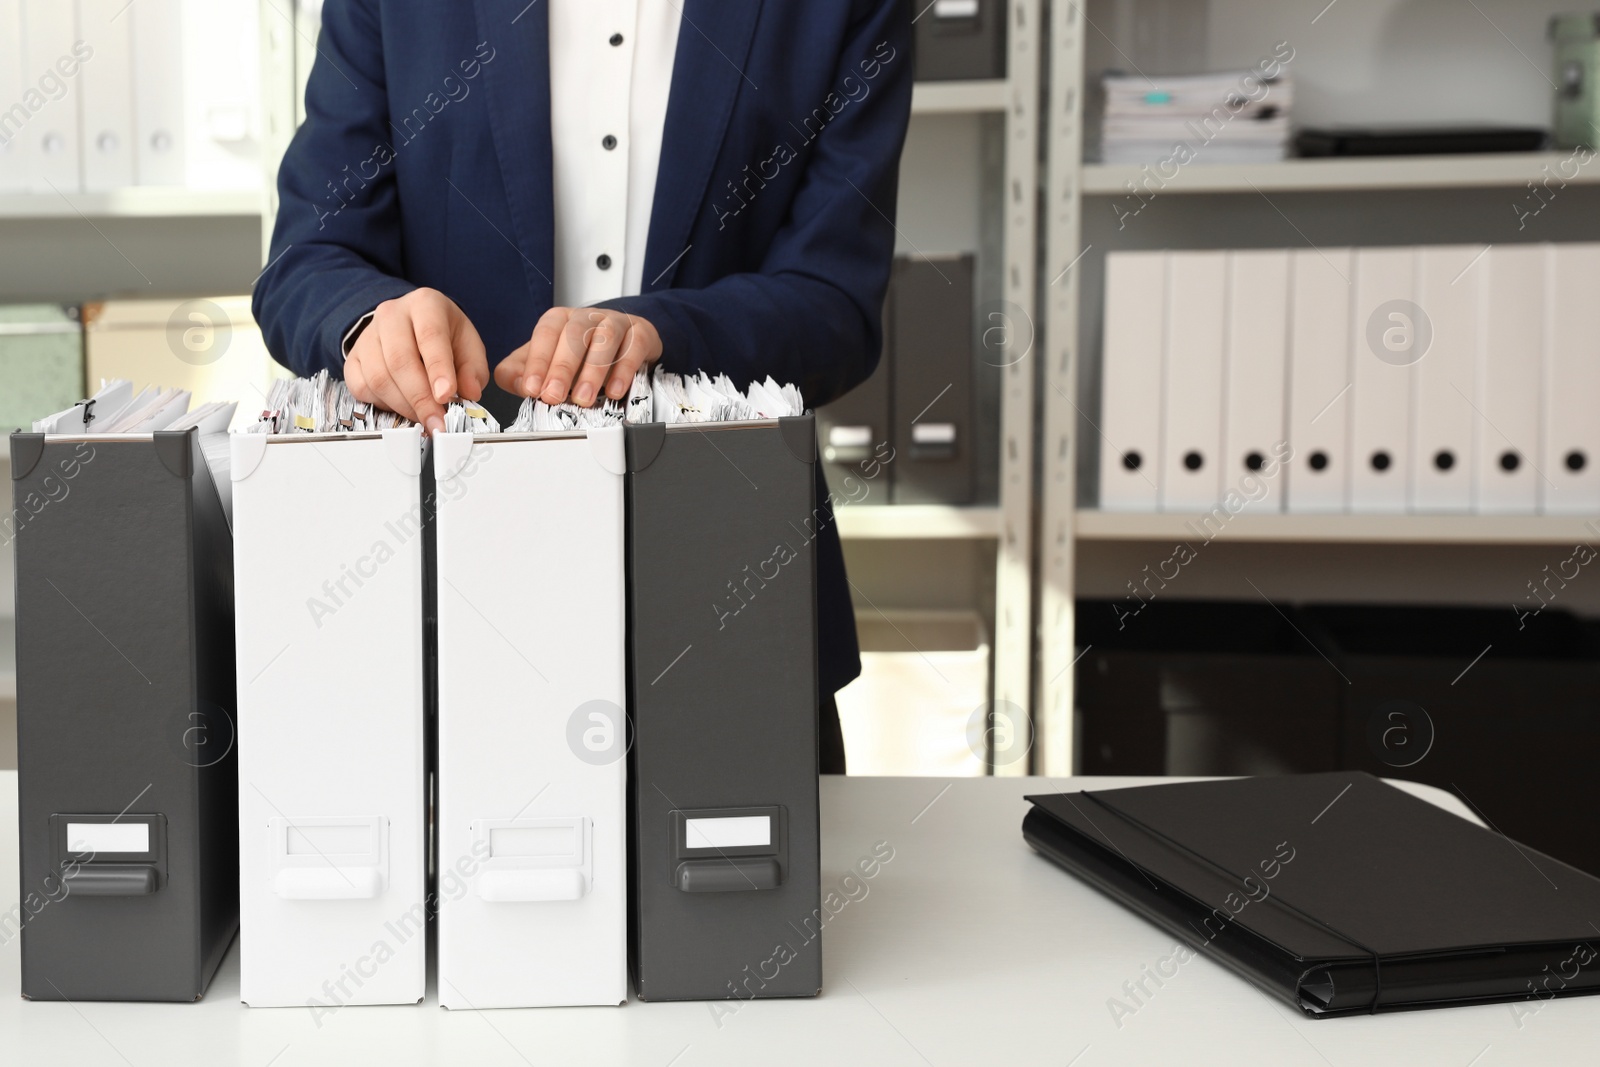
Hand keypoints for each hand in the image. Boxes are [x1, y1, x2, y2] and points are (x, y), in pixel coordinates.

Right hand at [344, 288, 488, 434]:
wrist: (411, 326)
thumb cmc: (443, 335)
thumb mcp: (468, 345)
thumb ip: (473, 370)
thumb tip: (470, 393)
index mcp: (425, 305)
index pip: (430, 336)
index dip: (438, 369)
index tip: (446, 397)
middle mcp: (392, 315)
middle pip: (400, 360)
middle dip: (421, 398)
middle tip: (437, 421)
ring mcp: (368, 335)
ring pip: (379, 377)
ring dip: (403, 405)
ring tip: (424, 417)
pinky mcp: (352, 356)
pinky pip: (360, 387)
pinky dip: (382, 404)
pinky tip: (401, 406)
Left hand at [494, 306, 661, 406]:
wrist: (625, 342)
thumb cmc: (583, 353)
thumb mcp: (547, 360)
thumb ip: (522, 371)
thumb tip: (515, 382)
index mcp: (560, 320)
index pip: (545, 334)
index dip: (537, 361)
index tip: (530, 387)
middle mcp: (586, 318)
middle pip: (573, 335)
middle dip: (562, 368)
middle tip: (553, 396)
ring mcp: (615, 323)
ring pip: (605, 339)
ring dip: (593, 371)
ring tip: (583, 398)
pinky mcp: (640, 334)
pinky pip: (633, 348)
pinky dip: (624, 370)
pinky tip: (615, 391)